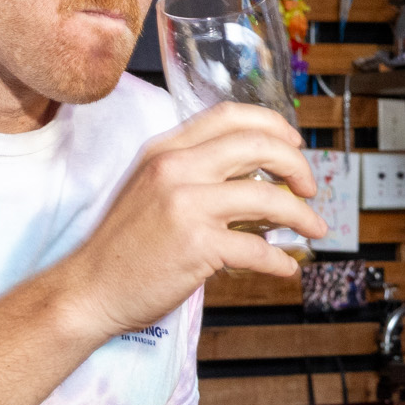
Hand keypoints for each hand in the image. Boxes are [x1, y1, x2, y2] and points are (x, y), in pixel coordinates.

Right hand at [54, 103, 327, 339]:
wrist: (89, 288)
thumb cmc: (124, 247)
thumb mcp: (151, 191)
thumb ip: (195, 176)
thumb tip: (257, 184)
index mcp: (166, 151)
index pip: (229, 116)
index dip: (271, 124)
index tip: (293, 142)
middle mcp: (176, 169)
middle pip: (257, 145)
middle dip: (296, 164)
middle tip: (309, 187)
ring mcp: (186, 205)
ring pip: (266, 197)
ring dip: (300, 215)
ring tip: (314, 228)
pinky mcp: (196, 245)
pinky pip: (257, 248)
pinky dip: (279, 260)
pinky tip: (285, 268)